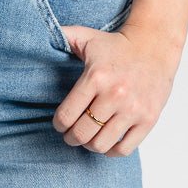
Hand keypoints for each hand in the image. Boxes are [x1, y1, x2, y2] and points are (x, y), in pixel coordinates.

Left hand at [52, 20, 182, 155]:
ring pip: (101, 144)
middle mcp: (115, 95)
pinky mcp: (148, 119)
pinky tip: (106, 141)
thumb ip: (62, 37)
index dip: (59, 124)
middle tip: (70, 135)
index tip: (59, 123)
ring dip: (89, 145)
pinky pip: (124, 149)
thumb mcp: (86, 36)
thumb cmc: (115, 44)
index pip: (67, 114)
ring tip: (87, 138)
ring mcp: (133, 109)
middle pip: (82, 133)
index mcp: (96, 77)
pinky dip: (111, 151)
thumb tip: (34, 38)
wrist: (153, 45)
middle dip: (71, 138)